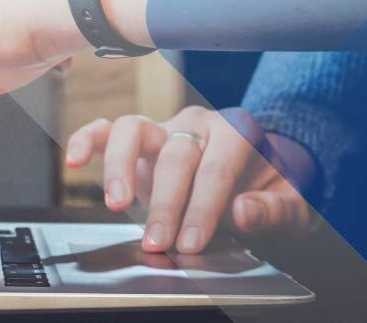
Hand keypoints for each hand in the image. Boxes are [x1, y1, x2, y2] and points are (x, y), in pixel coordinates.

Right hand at [66, 106, 314, 252]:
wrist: (256, 174)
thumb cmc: (271, 189)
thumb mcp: (292, 203)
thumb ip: (274, 208)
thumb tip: (243, 211)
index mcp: (236, 131)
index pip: (217, 167)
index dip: (204, 206)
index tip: (193, 241)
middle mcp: (196, 124)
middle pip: (175, 155)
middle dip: (165, 203)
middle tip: (158, 241)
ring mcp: (163, 129)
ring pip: (132, 129)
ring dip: (119, 167)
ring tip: (115, 204)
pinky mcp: (137, 141)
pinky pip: (105, 129)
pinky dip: (86, 140)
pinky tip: (73, 160)